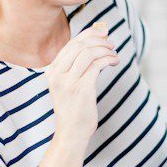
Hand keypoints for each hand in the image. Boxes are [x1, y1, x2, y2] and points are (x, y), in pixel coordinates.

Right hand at [46, 24, 118, 146]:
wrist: (71, 133)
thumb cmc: (74, 109)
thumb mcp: (68, 85)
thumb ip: (75, 67)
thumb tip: (94, 45)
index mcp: (52, 71)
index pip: (71, 44)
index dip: (89, 34)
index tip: (102, 34)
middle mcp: (57, 74)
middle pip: (79, 45)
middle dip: (98, 39)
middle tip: (111, 43)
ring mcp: (68, 81)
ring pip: (89, 53)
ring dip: (105, 49)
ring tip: (114, 54)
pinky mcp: (82, 89)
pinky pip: (97, 65)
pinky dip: (108, 59)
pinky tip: (114, 62)